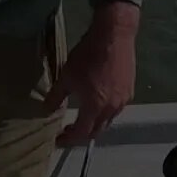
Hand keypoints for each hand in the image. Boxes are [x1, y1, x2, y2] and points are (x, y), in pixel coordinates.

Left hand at [43, 0, 138, 146]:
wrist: (113, 36)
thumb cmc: (87, 56)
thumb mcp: (66, 77)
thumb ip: (56, 97)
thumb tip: (47, 111)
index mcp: (95, 107)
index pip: (81, 133)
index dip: (68, 140)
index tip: (57, 140)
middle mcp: (112, 108)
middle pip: (97, 131)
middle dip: (81, 135)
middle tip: (67, 132)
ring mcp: (124, 100)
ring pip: (108, 121)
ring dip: (94, 124)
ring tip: (80, 118)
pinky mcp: (130, 90)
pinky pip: (116, 110)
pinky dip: (104, 113)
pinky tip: (96, 104)